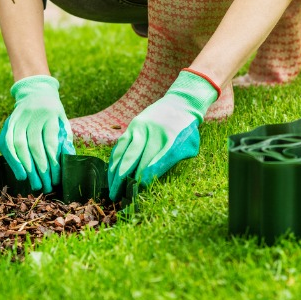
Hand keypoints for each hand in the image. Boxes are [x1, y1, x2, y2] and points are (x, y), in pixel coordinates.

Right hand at [0, 75, 74, 192]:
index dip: (52, 162)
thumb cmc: (53, 113)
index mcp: (50, 115)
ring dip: (24, 166)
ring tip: (31, 182)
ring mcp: (18, 118)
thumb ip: (65, 139)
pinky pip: (6, 142)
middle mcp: (33, 115)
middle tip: (44, 186)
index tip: (56, 179)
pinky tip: (20, 172)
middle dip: (39, 169)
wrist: (36, 92)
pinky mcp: (8, 122)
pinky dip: (12, 159)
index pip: (50, 142)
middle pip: (34, 146)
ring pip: (18, 145)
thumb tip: (67, 159)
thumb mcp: (63, 122)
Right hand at [107, 70, 218, 199]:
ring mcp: (139, 128)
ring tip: (111, 189)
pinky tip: (111, 174)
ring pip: (122, 152)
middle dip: (123, 180)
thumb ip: (172, 161)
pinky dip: (114, 161)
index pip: (152, 164)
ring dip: (114, 172)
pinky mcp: (132, 126)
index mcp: (168, 139)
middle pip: (133, 159)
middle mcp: (151, 133)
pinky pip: (120, 145)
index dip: (143, 179)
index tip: (136, 192)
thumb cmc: (187, 130)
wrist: (180, 103)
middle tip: (116, 196)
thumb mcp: (189, 146)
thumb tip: (151, 179)